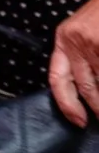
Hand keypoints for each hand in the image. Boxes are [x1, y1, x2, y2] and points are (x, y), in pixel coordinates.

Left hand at [52, 0, 98, 126]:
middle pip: (87, 88)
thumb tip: (88, 92)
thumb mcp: (82, 31)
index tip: (78, 121)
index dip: (66, 103)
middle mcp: (77, 42)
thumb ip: (79, 57)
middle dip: (98, 109)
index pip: (57, 78)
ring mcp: (95, 44)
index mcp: (64, 39)